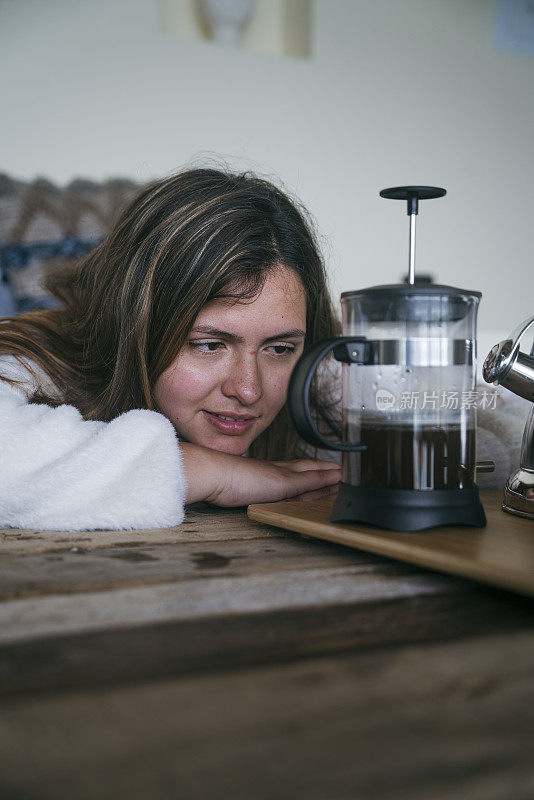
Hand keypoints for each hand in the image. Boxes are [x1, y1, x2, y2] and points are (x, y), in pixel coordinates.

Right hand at [181, 443, 340, 506]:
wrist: (212, 474)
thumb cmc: (216, 481)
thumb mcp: (233, 486)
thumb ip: (240, 485)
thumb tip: (236, 486)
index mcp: (263, 473)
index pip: (289, 472)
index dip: (305, 471)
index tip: (318, 471)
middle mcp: (274, 472)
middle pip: (303, 471)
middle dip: (320, 473)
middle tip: (338, 474)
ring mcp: (280, 476)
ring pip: (310, 475)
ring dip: (327, 476)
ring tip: (343, 476)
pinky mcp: (283, 482)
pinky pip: (309, 480)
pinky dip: (323, 477)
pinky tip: (337, 476)